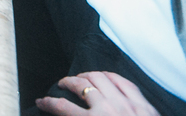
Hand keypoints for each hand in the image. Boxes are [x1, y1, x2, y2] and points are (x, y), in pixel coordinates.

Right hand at [36, 72, 159, 115]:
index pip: (63, 108)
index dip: (48, 103)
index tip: (42, 101)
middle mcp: (108, 109)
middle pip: (81, 86)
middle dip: (67, 82)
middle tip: (61, 84)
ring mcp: (127, 104)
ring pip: (100, 78)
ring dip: (86, 75)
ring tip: (81, 77)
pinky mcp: (143, 104)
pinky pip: (123, 81)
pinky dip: (111, 76)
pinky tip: (105, 76)